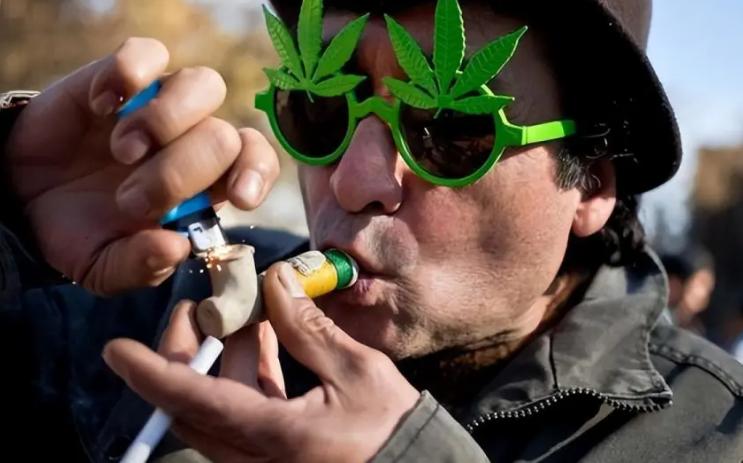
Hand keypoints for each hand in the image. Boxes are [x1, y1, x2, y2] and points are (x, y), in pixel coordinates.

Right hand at [5, 37, 278, 293]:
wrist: (24, 197)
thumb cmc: (80, 230)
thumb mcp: (105, 266)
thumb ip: (142, 266)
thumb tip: (177, 248)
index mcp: (205, 186)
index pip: (256, 163)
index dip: (256, 174)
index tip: (238, 198)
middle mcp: (193, 140)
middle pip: (223, 136)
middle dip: (179, 173)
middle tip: (130, 200)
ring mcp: (160, 105)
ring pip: (204, 85)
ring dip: (165, 121)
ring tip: (123, 151)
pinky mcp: (122, 77)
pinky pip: (148, 54)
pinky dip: (129, 75)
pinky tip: (102, 106)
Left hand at [103, 263, 420, 462]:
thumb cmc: (390, 429)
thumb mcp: (357, 372)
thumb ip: (309, 328)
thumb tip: (276, 282)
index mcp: (271, 436)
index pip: (194, 403)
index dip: (152, 373)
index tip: (117, 349)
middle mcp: (253, 454)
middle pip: (193, 402)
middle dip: (187, 351)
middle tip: (197, 307)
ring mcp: (259, 454)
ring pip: (216, 402)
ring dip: (223, 355)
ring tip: (244, 310)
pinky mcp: (271, 449)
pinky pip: (242, 407)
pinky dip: (247, 371)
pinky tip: (265, 337)